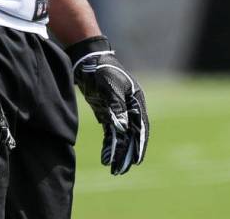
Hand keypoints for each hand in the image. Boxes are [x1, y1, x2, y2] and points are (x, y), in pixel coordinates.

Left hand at [66, 36, 148, 175]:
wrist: (88, 59)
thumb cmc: (102, 69)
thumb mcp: (110, 87)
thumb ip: (116, 108)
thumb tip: (122, 129)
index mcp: (136, 100)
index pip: (141, 126)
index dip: (140, 144)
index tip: (138, 160)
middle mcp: (130, 107)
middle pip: (132, 134)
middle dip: (128, 153)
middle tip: (122, 170)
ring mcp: (118, 110)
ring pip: (121, 136)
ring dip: (118, 152)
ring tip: (114, 170)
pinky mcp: (107, 112)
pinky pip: (110, 132)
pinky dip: (109, 144)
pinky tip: (106, 157)